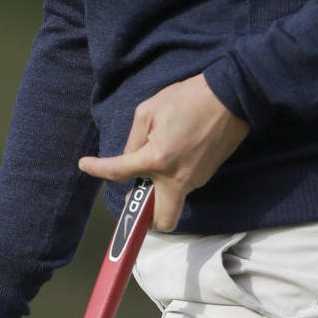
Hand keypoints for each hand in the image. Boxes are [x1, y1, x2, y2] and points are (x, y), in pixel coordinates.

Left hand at [79, 74, 249, 230]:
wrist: (231, 96)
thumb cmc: (189, 98)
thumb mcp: (149, 109)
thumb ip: (134, 139)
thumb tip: (130, 157)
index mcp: (157, 159)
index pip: (118, 173)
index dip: (97, 169)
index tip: (85, 165)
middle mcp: (177, 178)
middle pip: (161, 222)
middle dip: (146, 219)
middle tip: (136, 194)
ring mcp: (195, 180)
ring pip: (172, 200)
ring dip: (160, 189)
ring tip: (158, 158)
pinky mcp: (207, 175)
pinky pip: (185, 185)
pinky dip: (174, 177)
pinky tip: (176, 152)